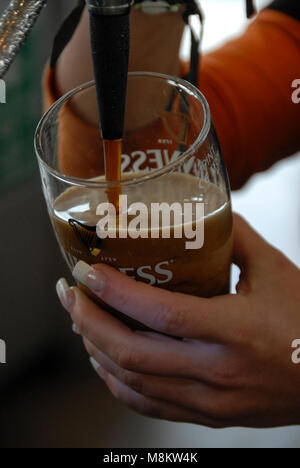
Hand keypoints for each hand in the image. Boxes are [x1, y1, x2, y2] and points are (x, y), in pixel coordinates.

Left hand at [56, 214, 299, 427]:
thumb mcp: (277, 272)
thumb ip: (238, 238)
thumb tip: (206, 213)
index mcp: (235, 330)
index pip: (161, 313)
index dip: (116, 292)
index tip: (88, 271)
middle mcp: (216, 370)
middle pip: (132, 352)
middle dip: (89, 321)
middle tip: (70, 294)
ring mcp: (208, 399)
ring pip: (133, 381)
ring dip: (96, 349)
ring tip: (79, 320)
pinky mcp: (207, 415)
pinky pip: (148, 405)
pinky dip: (117, 383)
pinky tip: (103, 361)